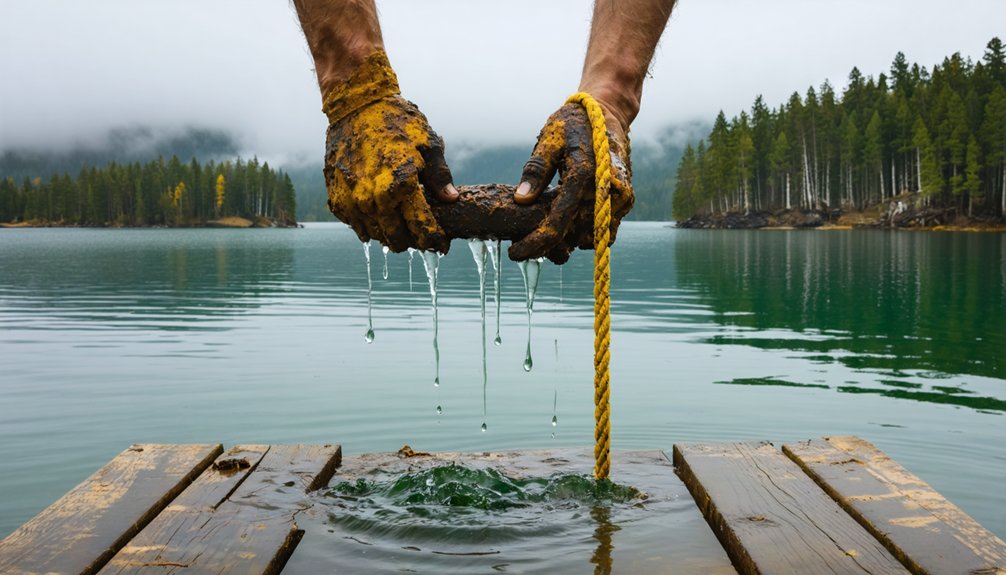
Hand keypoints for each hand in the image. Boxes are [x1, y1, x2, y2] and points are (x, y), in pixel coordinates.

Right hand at [323, 51, 457, 253]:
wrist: (355, 104)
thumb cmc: (396, 119)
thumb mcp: (428, 143)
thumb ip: (440, 176)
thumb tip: (451, 199)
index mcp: (401, 187)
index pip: (422, 230)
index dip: (434, 241)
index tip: (441, 245)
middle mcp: (374, 199)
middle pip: (398, 240)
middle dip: (413, 242)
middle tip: (421, 237)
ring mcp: (352, 201)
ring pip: (375, 236)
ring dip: (390, 236)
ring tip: (402, 228)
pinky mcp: (337, 198)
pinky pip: (355, 225)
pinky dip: (369, 226)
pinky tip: (380, 218)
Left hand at [509, 102, 632, 263]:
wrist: (608, 112)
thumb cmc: (575, 123)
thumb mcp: (549, 140)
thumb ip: (536, 170)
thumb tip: (521, 200)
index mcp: (584, 174)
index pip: (558, 223)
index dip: (535, 243)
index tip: (515, 253)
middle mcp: (606, 189)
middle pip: (574, 236)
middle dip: (550, 244)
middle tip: (526, 241)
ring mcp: (620, 197)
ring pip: (591, 237)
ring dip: (569, 240)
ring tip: (546, 231)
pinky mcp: (626, 200)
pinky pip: (605, 229)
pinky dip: (586, 232)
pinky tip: (568, 223)